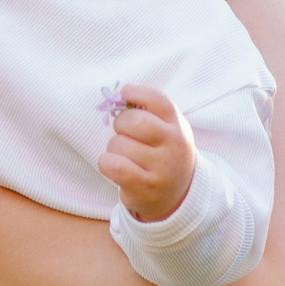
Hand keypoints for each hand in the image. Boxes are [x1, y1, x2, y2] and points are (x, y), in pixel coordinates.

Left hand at [98, 85, 195, 221]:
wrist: (176, 195)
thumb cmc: (162, 154)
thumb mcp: (166, 130)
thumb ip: (148, 110)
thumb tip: (125, 90)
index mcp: (178, 126)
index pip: (158, 100)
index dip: (137, 93)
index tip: (125, 94)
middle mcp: (174, 145)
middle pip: (133, 121)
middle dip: (120, 124)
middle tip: (124, 133)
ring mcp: (162, 168)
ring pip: (118, 144)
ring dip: (114, 148)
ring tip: (126, 156)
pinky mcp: (145, 187)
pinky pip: (112, 165)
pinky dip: (106, 163)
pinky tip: (116, 166)